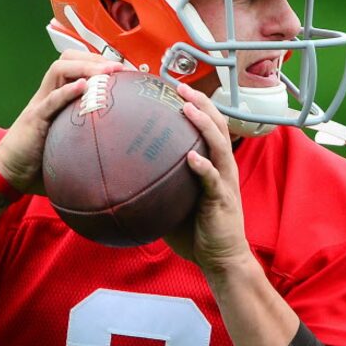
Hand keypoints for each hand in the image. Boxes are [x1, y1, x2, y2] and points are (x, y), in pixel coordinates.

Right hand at [0, 51, 124, 193]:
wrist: (8, 173)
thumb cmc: (39, 162)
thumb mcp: (68, 144)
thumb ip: (87, 138)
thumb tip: (120, 153)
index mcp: (57, 98)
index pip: (75, 66)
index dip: (98, 63)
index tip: (123, 72)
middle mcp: (48, 95)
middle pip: (67, 60)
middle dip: (94, 59)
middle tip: (118, 68)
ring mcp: (40, 105)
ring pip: (59, 70)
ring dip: (85, 67)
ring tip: (107, 72)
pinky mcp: (34, 119)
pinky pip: (51, 100)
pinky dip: (67, 91)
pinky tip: (84, 86)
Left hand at [163, 84, 252, 273]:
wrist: (220, 258)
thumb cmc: (195, 231)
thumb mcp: (173, 201)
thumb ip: (157, 184)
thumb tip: (121, 176)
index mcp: (213, 163)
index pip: (207, 126)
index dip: (194, 104)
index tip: (172, 88)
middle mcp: (222, 166)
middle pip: (217, 124)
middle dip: (200, 102)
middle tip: (178, 87)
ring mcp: (224, 181)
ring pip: (218, 144)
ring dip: (203, 123)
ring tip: (187, 108)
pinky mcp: (222, 199)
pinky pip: (213, 180)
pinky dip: (203, 166)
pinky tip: (191, 158)